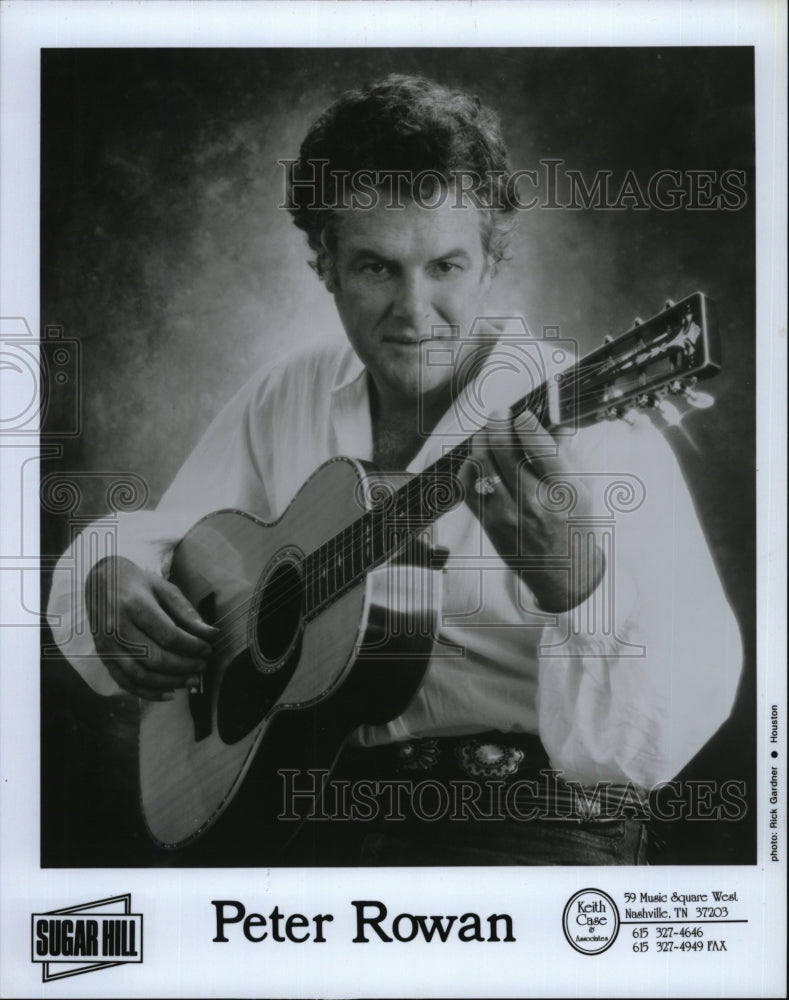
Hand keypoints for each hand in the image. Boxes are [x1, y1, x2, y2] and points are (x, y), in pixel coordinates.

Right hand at [86, 556, 216, 699]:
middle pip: (155, 658)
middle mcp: (118, 628)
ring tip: (191, 681)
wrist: (101, 581)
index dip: (192, 646)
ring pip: (140, 675)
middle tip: (202, 666)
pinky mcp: (103, 657)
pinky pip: (126, 682)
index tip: (208, 648)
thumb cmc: (137, 584)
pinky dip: (148, 693)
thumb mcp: (164, 589)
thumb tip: (210, 634)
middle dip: (184, 667)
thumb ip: (186, 612)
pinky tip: (169, 693)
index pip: (168, 635)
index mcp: (135, 606)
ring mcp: (108, 645)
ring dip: (170, 683)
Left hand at [459, 410, 605, 611]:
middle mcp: (535, 504)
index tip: (521, 414)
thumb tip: (555, 420)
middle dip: (497, 425)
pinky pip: (467, 489)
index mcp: (564, 492)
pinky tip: (476, 459)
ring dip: (481, 443)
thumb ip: (567, 453)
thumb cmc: (575, 526)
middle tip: (497, 414)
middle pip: (505, 453)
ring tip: (487, 433)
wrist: (563, 573)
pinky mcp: (489, 524)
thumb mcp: (584, 489)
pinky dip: (468, 468)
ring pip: (482, 467)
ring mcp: (508, 516)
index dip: (526, 424)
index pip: (541, 449)